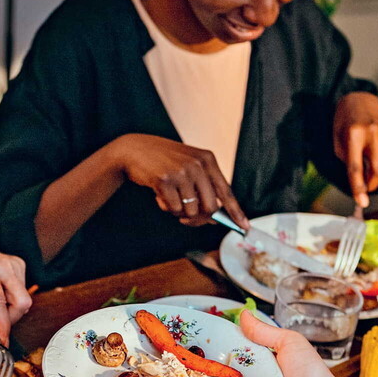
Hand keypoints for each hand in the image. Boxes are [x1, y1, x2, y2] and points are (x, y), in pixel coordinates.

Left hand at [0, 222, 30, 345]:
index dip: (2, 322)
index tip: (3, 339)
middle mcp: (3, 261)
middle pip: (21, 300)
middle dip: (9, 317)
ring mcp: (13, 262)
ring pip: (23, 298)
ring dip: (8, 308)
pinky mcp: (18, 264)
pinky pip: (22, 291)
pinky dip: (10, 299)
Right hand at [112, 134, 247, 227]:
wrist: (133, 149)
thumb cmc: (162, 161)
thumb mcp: (187, 165)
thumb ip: (202, 186)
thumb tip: (214, 217)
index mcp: (207, 159)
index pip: (226, 191)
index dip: (235, 211)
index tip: (244, 227)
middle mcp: (197, 164)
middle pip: (211, 207)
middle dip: (200, 218)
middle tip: (186, 218)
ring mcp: (181, 172)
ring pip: (192, 211)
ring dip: (179, 212)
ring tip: (169, 199)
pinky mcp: (164, 180)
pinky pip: (173, 209)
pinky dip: (166, 208)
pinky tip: (159, 196)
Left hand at [333, 92, 377, 207]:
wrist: (358, 99)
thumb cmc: (343, 123)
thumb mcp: (337, 142)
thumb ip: (348, 161)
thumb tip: (361, 181)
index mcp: (353, 135)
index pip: (356, 168)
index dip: (358, 187)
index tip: (361, 202)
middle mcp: (373, 132)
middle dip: (372, 183)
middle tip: (366, 188)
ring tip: (368, 165)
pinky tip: (376, 151)